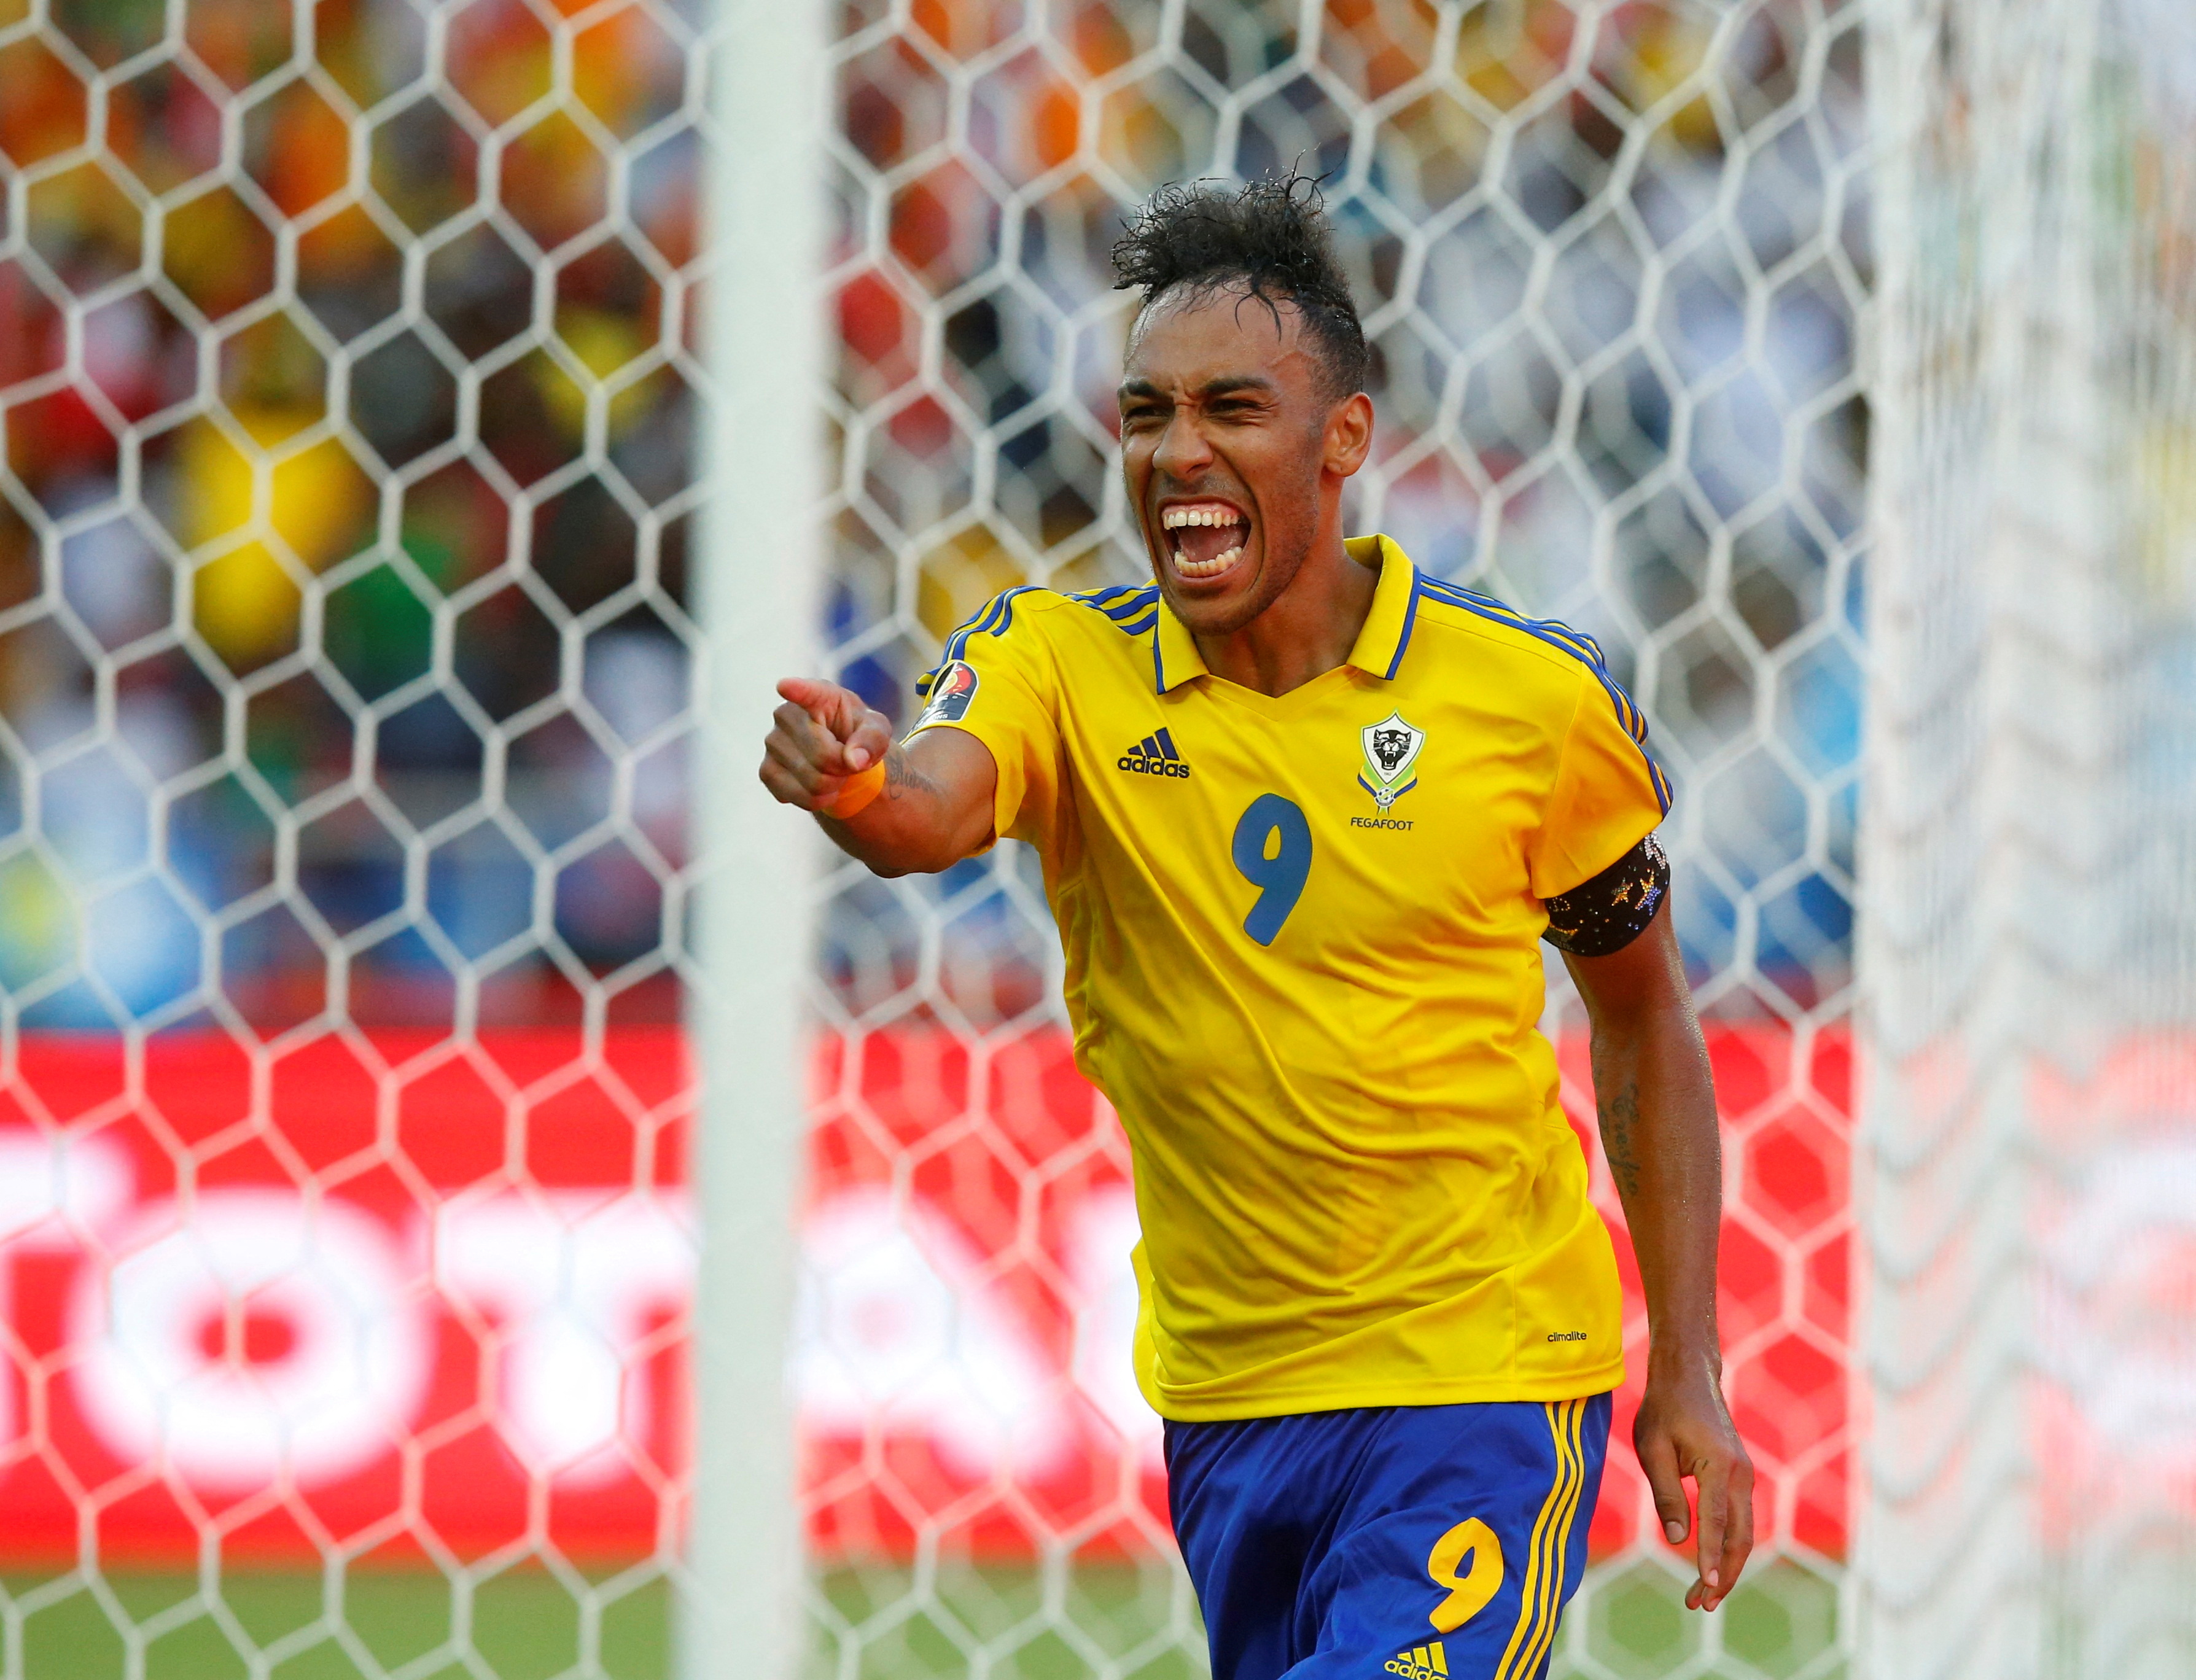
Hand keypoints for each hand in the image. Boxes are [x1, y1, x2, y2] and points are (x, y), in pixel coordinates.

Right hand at [760, 678, 892, 812]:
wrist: (839, 754)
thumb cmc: (857, 733)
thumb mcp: (876, 730)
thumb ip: (872, 740)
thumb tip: (854, 761)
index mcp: (819, 696)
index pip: (805, 692)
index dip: (796, 690)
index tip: (785, 686)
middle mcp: (786, 715)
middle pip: (823, 758)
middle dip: (844, 769)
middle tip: (846, 760)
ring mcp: (772, 743)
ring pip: (813, 783)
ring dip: (833, 786)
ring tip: (833, 770)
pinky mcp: (766, 771)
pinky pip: (800, 798)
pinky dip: (818, 800)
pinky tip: (819, 784)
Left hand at [1633, 1358, 1753, 1610]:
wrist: (1688, 1378)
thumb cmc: (1664, 1410)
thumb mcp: (1652, 1449)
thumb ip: (1665, 1494)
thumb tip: (1676, 1540)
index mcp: (1719, 1465)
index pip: (1716, 1522)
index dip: (1710, 1556)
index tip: (1706, 1586)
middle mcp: (1741, 1475)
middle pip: (1740, 1538)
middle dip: (1723, 1575)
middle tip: (1699, 1605)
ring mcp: (1745, 1477)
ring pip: (1743, 1534)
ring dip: (1727, 1565)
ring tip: (1702, 1595)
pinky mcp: (1740, 1479)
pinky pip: (1739, 1521)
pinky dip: (1728, 1546)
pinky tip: (1710, 1566)